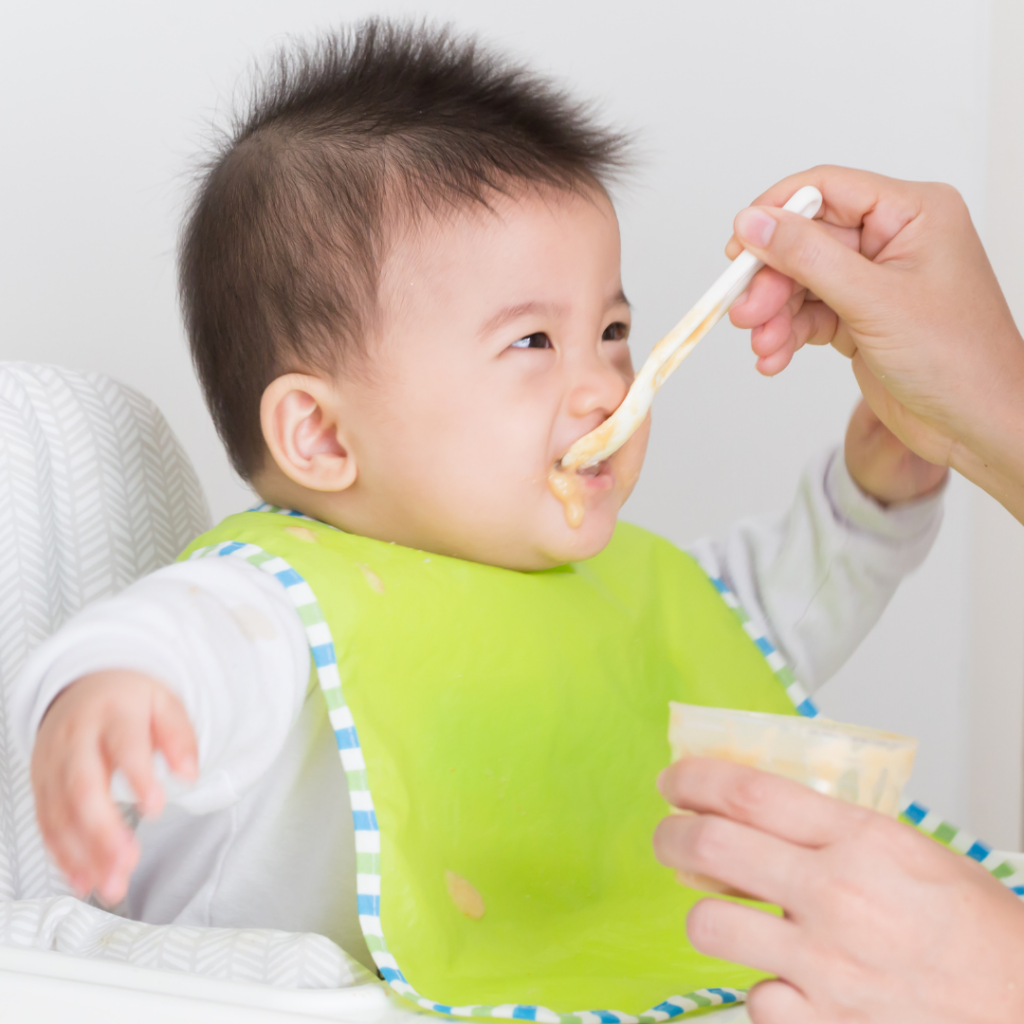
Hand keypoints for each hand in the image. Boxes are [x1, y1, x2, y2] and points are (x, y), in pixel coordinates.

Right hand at [31, 670, 197, 904]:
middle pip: (82, 786)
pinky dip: (62, 855)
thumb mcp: (164, 703)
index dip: (139, 777)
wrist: (85, 685)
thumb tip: (189, 774)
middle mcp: (75, 739)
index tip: (157, 807)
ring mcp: (52, 763)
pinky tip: (83, 878)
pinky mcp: (41, 785)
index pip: (125, 746)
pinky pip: (46, 824)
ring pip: (60, 812)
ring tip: (111, 882)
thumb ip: (179, 736)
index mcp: (112, 713)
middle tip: (126, 861)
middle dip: (102, 830)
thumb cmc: (130, 701)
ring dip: (82, 853)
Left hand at [654, 758, 1023, 1023]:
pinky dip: (762, 989)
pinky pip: (753, 999)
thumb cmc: (985, 937)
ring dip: (707, 916)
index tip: (674, 780)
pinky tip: (787, 981)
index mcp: (864, 842)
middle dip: (671, 836)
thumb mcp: (914, 854)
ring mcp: (826, 968)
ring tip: (723, 914)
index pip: (749, 792)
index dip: (694, 779)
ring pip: (708, 927)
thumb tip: (763, 811)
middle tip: (670, 835)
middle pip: (710, 847)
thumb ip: (839, 830)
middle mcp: (837, 898)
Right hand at [725, 165, 1023, 521]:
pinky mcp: (860, 318)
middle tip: (745, 312)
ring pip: (801, 282)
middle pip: (806, 242)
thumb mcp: (874, 301)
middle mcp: (892, 240)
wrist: (975, 424)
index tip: (738, 247)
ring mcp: (874, 281)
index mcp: (913, 213)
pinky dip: (787, 335)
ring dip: (775, 315)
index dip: (776, 214)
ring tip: (763, 345)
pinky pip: (809, 315)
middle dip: (771, 281)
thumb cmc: (958, 360)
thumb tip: (755, 223)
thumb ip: (809, 257)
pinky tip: (775, 357)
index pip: (827, 189)